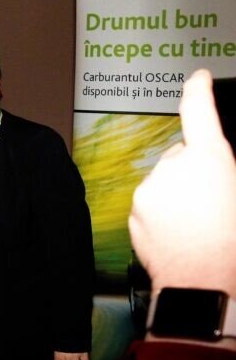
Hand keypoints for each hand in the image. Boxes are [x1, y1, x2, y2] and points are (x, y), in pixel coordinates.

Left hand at [129, 70, 235, 296]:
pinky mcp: (134, 209)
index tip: (197, 78)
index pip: (200, 112)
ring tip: (196, 224)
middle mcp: (174, 166)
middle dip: (191, 171)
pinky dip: (160, 212)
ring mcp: (150, 188)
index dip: (198, 91)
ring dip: (175, 194)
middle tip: (210, 202)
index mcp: (210, 158)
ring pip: (164, 181)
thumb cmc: (232, 244)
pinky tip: (178, 233)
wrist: (204, 282)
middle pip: (181, 156)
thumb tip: (207, 169)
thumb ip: (218, 171)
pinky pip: (149, 202)